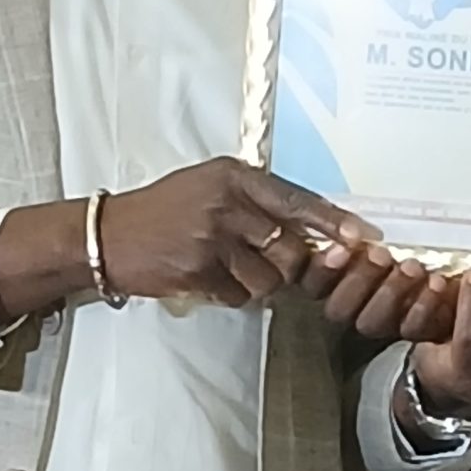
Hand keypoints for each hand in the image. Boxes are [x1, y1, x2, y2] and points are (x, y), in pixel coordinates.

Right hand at [97, 158, 365, 306]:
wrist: (109, 235)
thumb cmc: (165, 210)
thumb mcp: (210, 187)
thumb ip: (256, 201)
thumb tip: (313, 228)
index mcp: (235, 176)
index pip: (298, 200)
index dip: (333, 223)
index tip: (361, 239)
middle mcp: (227, 202)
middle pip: (290, 247)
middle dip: (290, 264)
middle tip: (271, 263)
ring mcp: (212, 237)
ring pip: (269, 277)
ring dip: (257, 282)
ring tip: (229, 267)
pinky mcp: (198, 269)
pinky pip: (239, 295)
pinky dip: (230, 293)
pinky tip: (208, 277)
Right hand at [292, 240, 456, 344]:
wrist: (456, 261)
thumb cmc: (403, 231)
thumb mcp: (366, 222)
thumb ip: (344, 225)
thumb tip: (347, 232)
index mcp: (334, 275)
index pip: (314, 282)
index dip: (324, 269)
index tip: (344, 248)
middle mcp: (352, 304)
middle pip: (339, 308)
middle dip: (360, 279)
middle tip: (381, 255)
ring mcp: (382, 321)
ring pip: (371, 322)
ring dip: (391, 292)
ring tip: (412, 267)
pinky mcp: (414, 330)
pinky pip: (411, 329)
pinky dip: (424, 306)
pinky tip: (437, 282)